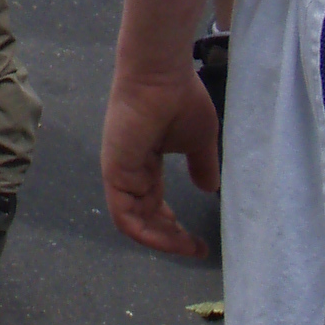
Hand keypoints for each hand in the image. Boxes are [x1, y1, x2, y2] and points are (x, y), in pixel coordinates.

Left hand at [100, 57, 219, 261]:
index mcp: (146, 165)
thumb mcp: (199, 140)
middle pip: (145, 218)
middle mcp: (130, 172)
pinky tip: (170, 238)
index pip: (154, 206)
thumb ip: (202, 166)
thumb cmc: (180, 100)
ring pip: (134, 222)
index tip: (199, 242)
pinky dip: (144, 232)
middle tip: (195, 249)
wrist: (162, 75)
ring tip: (186, 247)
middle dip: (170, 239)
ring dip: (160, 240)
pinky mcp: (115, 172)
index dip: (174, 228)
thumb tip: (210, 189)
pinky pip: (124, 214)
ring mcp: (120, 173)